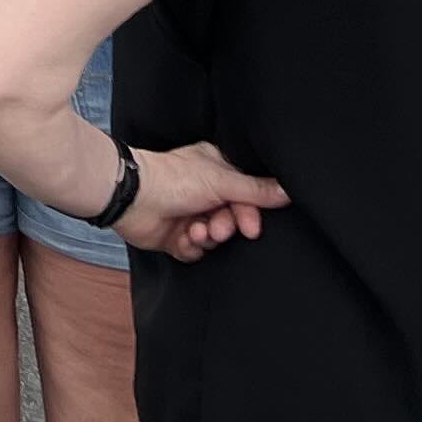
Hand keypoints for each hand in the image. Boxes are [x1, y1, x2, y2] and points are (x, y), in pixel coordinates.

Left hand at [119, 140, 285, 259]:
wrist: (133, 199)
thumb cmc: (172, 179)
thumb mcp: (221, 181)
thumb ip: (256, 190)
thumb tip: (288, 190)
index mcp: (214, 170)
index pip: (246, 196)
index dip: (249, 213)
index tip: (251, 226)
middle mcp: (203, 192)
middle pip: (232, 219)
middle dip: (226, 227)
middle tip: (218, 229)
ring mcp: (190, 214)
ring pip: (216, 237)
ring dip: (208, 237)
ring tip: (196, 231)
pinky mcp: (177, 236)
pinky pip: (197, 251)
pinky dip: (192, 247)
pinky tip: (183, 238)